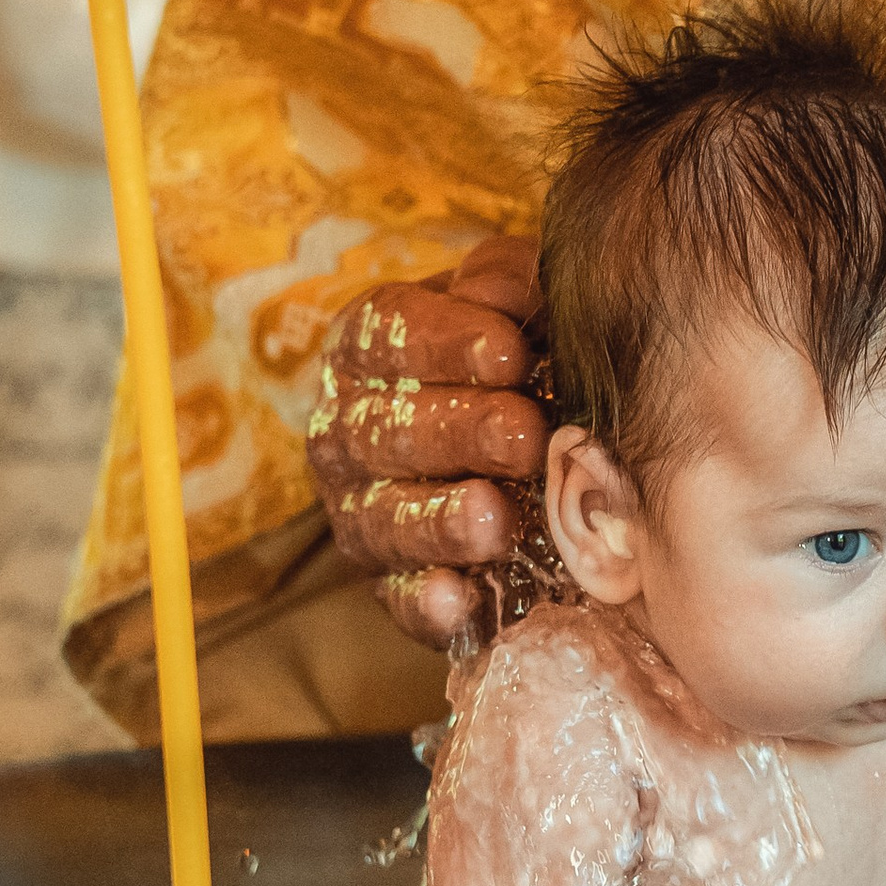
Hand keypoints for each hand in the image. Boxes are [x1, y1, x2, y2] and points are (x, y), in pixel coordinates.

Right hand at [306, 234, 549, 643]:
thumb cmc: (524, 354)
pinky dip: (426, 604)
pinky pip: (398, 599)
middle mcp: (347, 431)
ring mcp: (361, 512)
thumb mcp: (521, 304)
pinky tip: (460, 601)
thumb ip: (511, 281)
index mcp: (369, 349)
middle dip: (458, 432)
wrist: (538, 446)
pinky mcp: (390, 584)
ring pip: (384, 519)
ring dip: (438, 522)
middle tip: (524, 435)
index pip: (388, 336)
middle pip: (387, 429)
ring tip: (495, 519)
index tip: (512, 353)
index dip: (445, 344)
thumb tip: (498, 293)